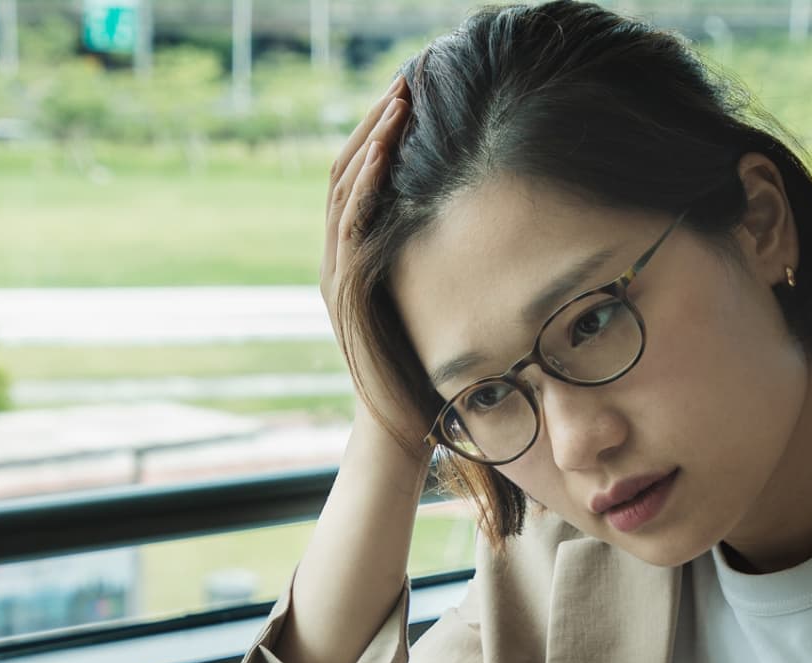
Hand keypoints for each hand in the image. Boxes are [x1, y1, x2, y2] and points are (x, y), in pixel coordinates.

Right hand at [321, 73, 431, 450]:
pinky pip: (348, 227)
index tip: (411, 97)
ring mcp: (336, 276)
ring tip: (399, 105)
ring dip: (371, 143)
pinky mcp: (345, 294)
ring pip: (342, 190)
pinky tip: (386, 158)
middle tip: (405, 83)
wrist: (399, 431)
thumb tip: (476, 234)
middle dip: (375, 124)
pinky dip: (364, 188)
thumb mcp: (433, 309)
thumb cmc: (423, 378)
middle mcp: (337, 261)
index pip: (358, 180)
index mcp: (355, 259)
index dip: (380, 136)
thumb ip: (435, 272)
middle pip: (343, 172)